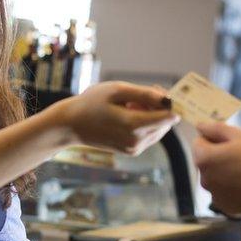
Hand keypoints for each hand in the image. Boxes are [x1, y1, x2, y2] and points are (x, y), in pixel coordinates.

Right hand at [51, 82, 178, 155]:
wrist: (71, 125)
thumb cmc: (92, 103)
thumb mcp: (117, 90)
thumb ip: (144, 93)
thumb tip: (168, 99)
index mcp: (133, 125)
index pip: (168, 117)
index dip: (168, 102)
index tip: (156, 89)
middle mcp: (136, 141)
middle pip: (165, 123)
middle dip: (159, 108)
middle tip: (139, 94)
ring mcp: (134, 148)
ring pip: (159, 130)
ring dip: (152, 116)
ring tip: (130, 104)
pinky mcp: (132, 151)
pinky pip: (149, 136)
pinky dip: (145, 124)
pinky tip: (127, 114)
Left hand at [192, 121, 240, 216]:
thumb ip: (216, 129)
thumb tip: (200, 126)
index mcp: (205, 159)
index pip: (199, 142)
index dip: (215, 138)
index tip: (233, 141)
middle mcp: (205, 180)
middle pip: (207, 161)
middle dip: (220, 156)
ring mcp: (215, 196)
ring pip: (217, 178)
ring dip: (227, 173)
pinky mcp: (227, 208)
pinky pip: (227, 193)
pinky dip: (235, 189)